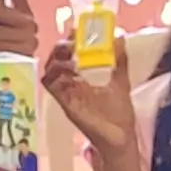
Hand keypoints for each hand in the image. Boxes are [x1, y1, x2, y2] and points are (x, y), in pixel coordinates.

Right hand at [40, 34, 140, 161]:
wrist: (120, 138)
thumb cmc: (119, 113)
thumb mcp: (121, 81)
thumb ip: (120, 60)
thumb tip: (120, 37)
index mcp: (84, 76)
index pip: (70, 52)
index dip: (70, 40)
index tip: (77, 31)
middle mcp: (72, 83)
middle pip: (56, 59)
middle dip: (61, 46)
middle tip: (72, 42)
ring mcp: (67, 93)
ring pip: (49, 70)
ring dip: (57, 59)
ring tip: (71, 55)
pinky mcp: (65, 103)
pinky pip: (51, 86)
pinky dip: (56, 75)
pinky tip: (70, 71)